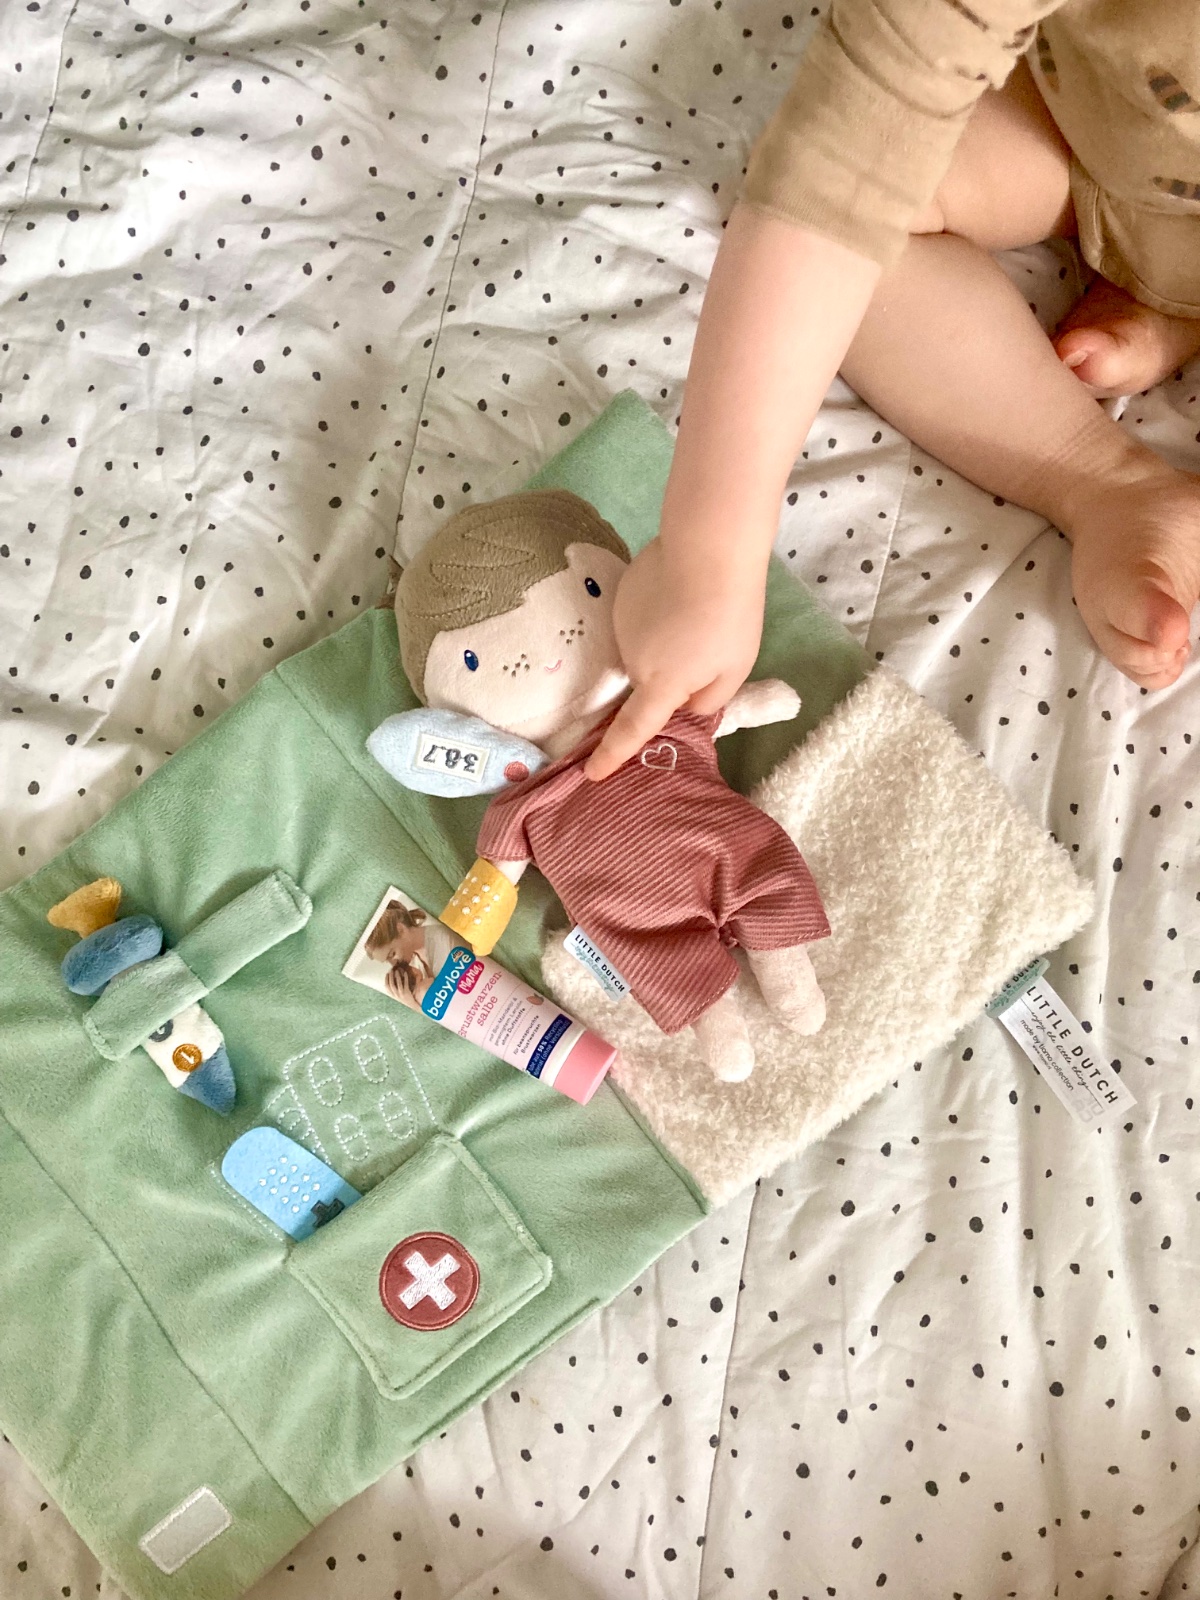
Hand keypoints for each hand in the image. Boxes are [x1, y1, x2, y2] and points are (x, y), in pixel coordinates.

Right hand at [584, 538, 766, 780]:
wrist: (709, 547)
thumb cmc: (730, 615)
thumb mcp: (734, 669)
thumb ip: (708, 700)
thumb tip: (685, 707)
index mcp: (661, 684)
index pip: (633, 729)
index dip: (612, 755)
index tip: (591, 774)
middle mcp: (632, 661)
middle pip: (650, 683)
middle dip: (673, 676)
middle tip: (708, 646)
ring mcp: (621, 627)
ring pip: (644, 651)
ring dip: (666, 643)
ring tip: (696, 614)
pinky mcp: (620, 598)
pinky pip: (638, 621)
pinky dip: (656, 616)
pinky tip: (677, 594)